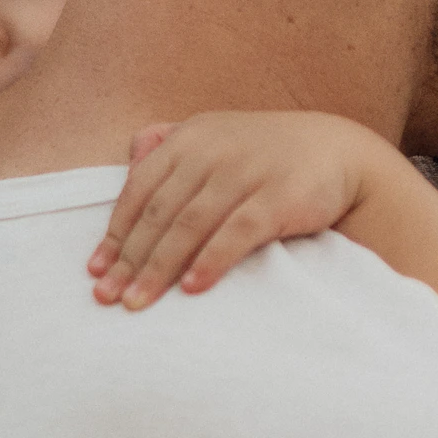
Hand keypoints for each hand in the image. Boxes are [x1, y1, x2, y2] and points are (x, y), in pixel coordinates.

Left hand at [88, 112, 383, 308]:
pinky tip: (191, 288)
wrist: (341, 152)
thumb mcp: (218, 136)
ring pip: (190, 225)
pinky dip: (211, 260)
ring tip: (138, 301)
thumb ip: (173, 142)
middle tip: (107, 298)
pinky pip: (236, 232)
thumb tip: (131, 155)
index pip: (140, 189)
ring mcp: (246, 172)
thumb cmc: (268, 154)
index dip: (116, 232)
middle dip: (129, 258)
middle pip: (159, 212)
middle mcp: (213, 150)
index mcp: (191, 137)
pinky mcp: (278, 196)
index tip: (96, 270)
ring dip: (159, 267)